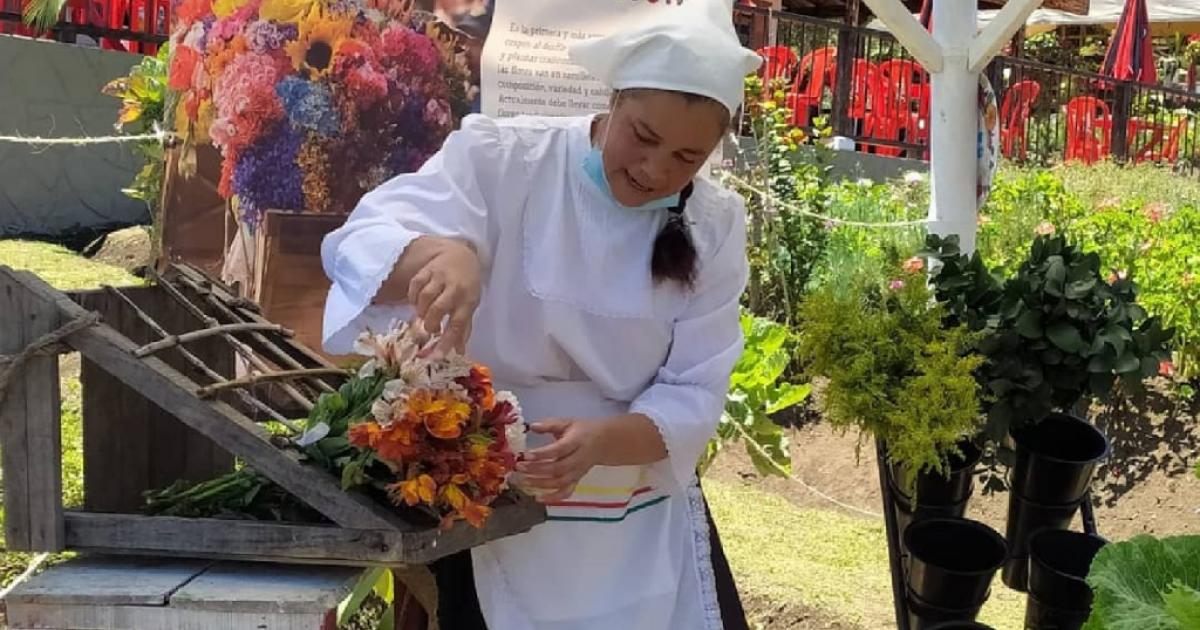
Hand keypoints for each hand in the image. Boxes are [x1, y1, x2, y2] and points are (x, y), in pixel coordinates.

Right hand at [403, 237, 481, 354]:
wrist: (462, 255)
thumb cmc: (467, 285)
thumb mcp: (470, 305)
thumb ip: (464, 328)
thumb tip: (459, 351)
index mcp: (468, 300)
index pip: (458, 324)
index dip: (447, 341)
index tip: (438, 356)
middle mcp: (454, 288)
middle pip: (438, 309)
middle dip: (430, 324)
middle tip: (429, 330)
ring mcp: (440, 277)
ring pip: (425, 297)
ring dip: (420, 311)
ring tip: (423, 317)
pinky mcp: (427, 269)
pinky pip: (415, 284)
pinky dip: (412, 297)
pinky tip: (416, 303)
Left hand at [515, 419, 603, 502]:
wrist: (603, 443)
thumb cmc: (582, 431)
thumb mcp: (567, 423)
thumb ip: (550, 425)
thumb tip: (531, 426)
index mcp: (576, 442)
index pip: (558, 450)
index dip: (541, 454)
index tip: (525, 455)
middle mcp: (578, 459)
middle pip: (557, 468)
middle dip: (536, 470)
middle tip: (519, 467)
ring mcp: (577, 472)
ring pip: (560, 482)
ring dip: (540, 483)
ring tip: (522, 481)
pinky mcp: (576, 481)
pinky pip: (566, 492)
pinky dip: (552, 498)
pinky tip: (538, 498)